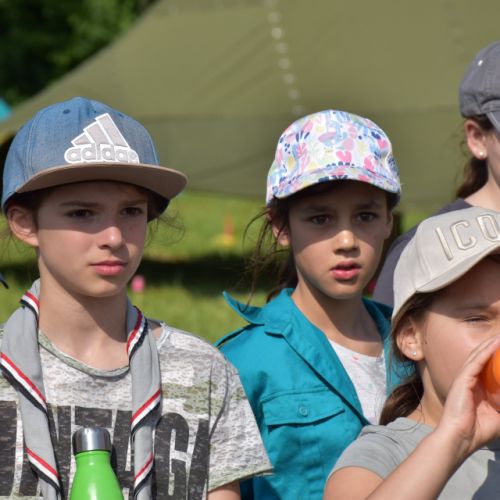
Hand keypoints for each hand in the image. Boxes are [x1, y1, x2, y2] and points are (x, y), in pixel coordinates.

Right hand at [436, 334, 499, 458]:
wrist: (461, 438)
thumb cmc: (478, 431)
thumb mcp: (499, 416)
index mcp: (477, 388)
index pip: (487, 367)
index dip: (495, 357)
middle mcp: (470, 380)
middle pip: (482, 358)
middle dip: (492, 347)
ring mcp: (464, 379)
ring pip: (478, 356)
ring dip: (490, 345)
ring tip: (499, 336)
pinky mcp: (462, 380)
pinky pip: (475, 362)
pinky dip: (485, 352)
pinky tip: (494, 344)